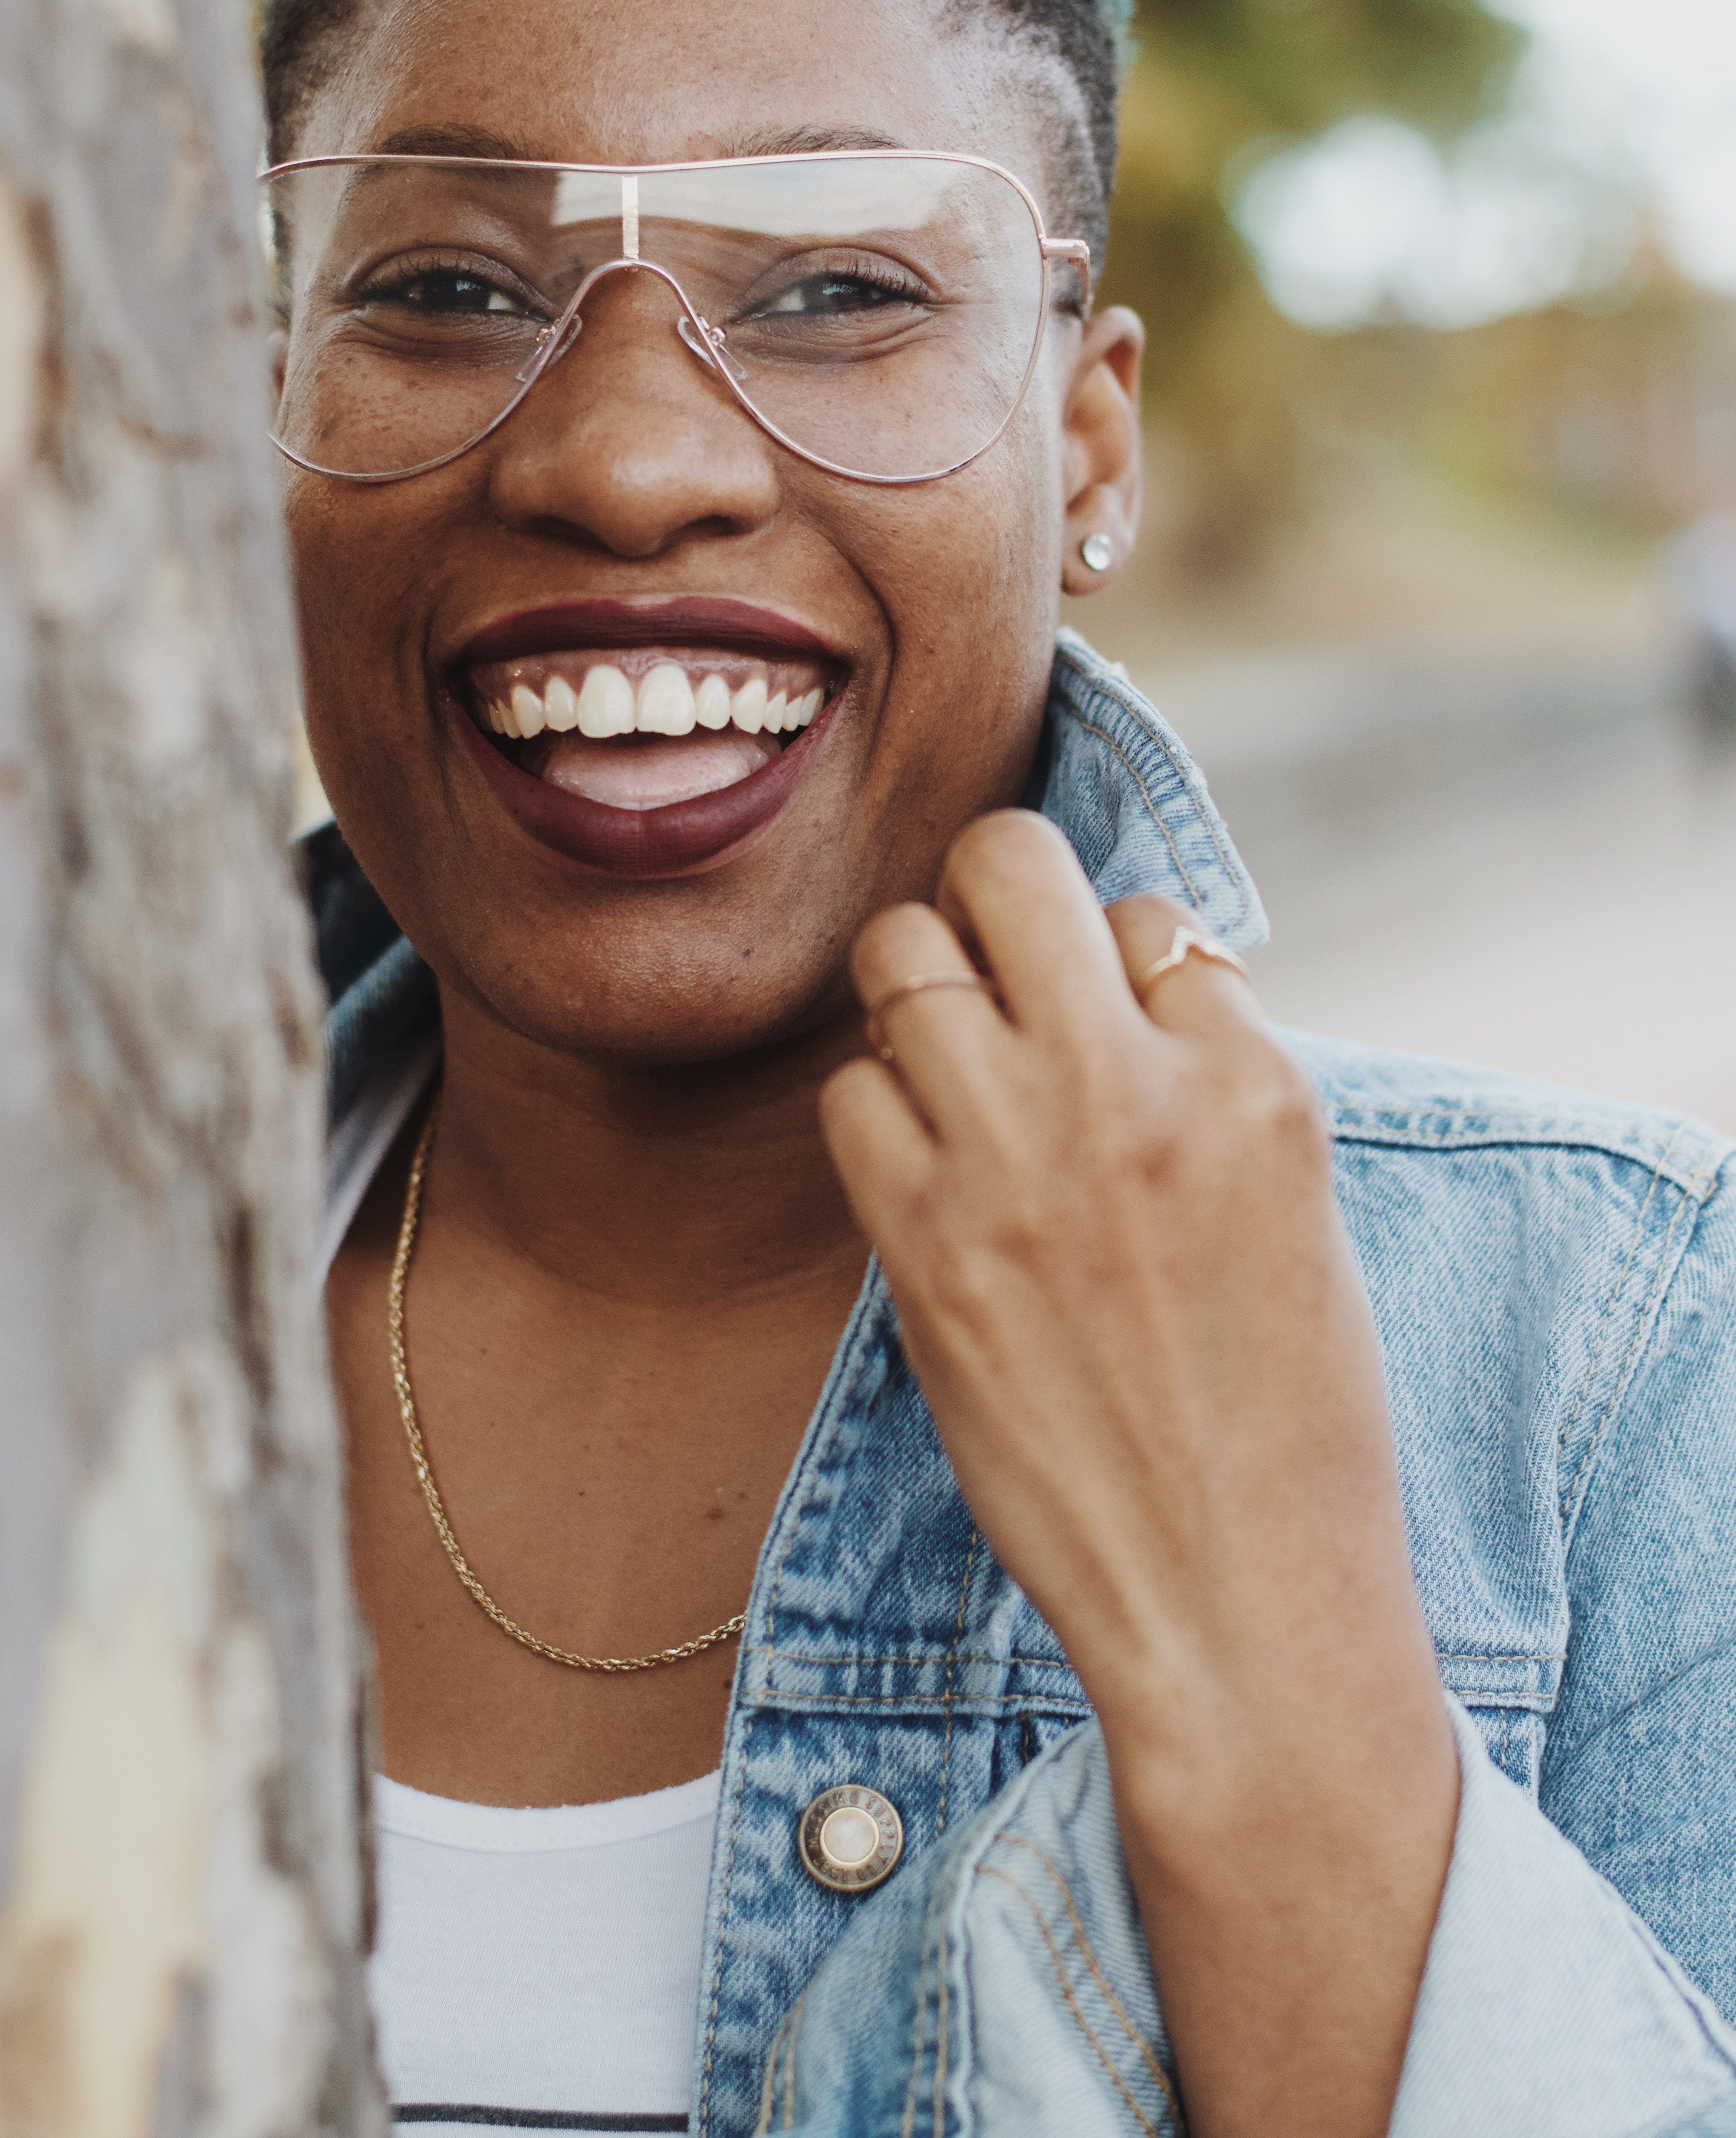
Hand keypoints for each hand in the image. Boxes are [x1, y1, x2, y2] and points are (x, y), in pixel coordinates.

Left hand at [819, 810, 1457, 2137]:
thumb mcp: (1293, 1206)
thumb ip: (1207, 1079)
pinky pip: (849, 1092)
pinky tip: (925, 1168)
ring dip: (921, 994)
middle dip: (996, 892)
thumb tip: (1116, 979)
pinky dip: (877, 1112)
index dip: (1121, 965)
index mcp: (1254, 1079)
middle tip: (1002, 966)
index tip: (1121, 1030)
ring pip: (902, 956)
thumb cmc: (1286, 1415)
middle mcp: (1133, 1089)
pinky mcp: (926, 1245)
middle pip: (1008, 862)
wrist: (1240, 1601)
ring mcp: (1019, 1159)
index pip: (1149, 918)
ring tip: (956, 1069)